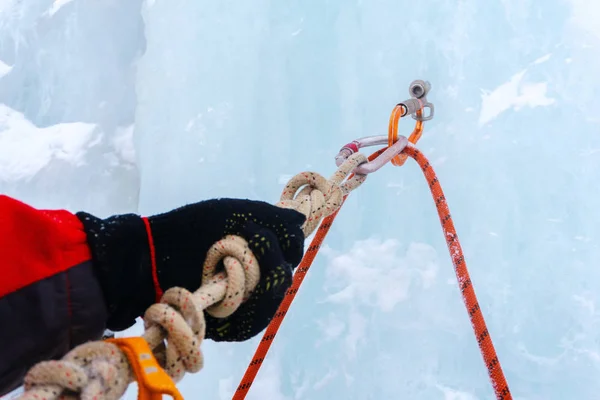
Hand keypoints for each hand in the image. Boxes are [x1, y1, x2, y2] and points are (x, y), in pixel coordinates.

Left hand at [78, 198, 305, 339]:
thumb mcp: (228, 214)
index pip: (291, 254)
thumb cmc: (188, 229)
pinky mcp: (224, 326)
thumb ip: (268, 217)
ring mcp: (240, 304)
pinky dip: (231, 303)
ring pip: (266, 306)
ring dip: (244, 279)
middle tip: (236, 242)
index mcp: (260, 251)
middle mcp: (255, 279)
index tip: (255, 231)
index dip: (283, 246)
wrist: (148, 253)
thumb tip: (301, 219)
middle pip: (281, 281)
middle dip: (263, 260)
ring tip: (220, 263)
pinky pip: (245, 326)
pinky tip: (214, 285)